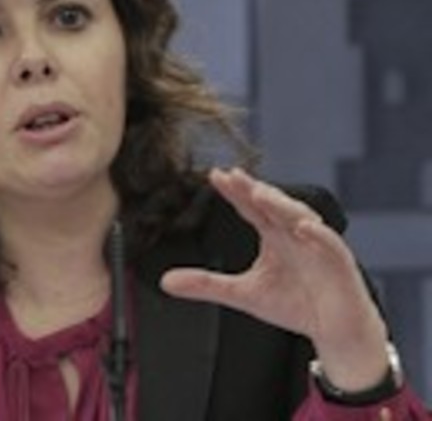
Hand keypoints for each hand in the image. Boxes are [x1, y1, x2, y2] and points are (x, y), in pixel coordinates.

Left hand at [160, 168, 389, 390]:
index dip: (235, 192)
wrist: (334, 330)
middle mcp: (294, 233)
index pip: (250, 207)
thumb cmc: (293, 303)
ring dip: (281, 205)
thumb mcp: (242, 294)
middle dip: (254, 190)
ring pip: (299, 218)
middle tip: (233, 176)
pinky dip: (318, 234)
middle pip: (273, 205)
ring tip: (260, 193)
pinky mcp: (340, 263)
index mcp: (273, 234)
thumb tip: (165, 281)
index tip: (215, 175)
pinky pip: (330, 245)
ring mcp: (318, 245)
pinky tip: (303, 227)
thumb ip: (206, 284)